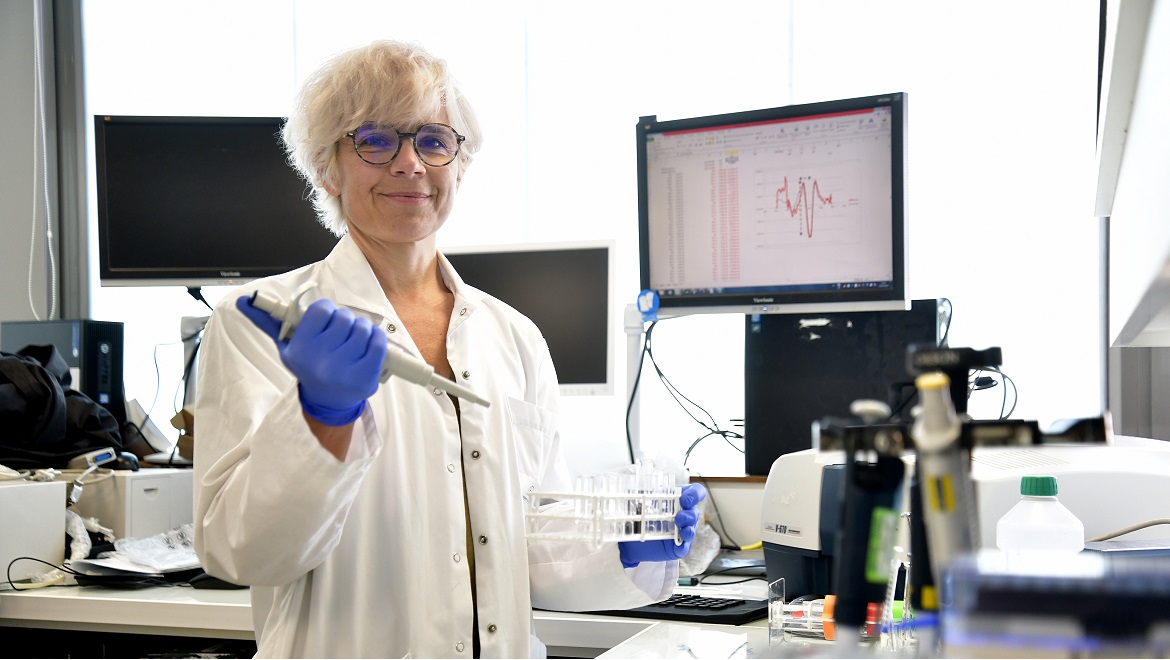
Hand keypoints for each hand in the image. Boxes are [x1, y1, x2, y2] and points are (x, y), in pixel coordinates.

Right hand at [237, 295, 386, 425]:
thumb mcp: (286, 345)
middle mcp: (321, 362)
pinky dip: (376, 338)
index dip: (326, 310)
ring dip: (361, 329)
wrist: (327, 400)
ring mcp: (345, 372)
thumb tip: (244, 300)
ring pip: (363, 327)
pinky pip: (379, 342)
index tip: (325, 318)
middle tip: (339, 333)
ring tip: (352, 340)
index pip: (321, 309)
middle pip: (344, 317)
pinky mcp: (366, 378)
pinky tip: (367, 345)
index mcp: (300, 351)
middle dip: (344, 320)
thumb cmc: (307, 365)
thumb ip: (267, 321)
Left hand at [618, 483, 706, 567]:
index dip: (695, 494)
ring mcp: (682, 531)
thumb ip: (644, 490)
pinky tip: (679, 544)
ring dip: (689, 529)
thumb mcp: (641, 498)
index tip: (685, 498)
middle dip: (689, 514)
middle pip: (695, 512)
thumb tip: (637, 483)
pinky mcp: (677, 547)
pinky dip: (683, 546)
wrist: (632, 537)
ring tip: (681, 529)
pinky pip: (685, 547)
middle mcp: (684, 514)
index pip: (696, 492)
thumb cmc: (641, 513)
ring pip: (692, 529)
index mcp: (679, 499)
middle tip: (678, 516)